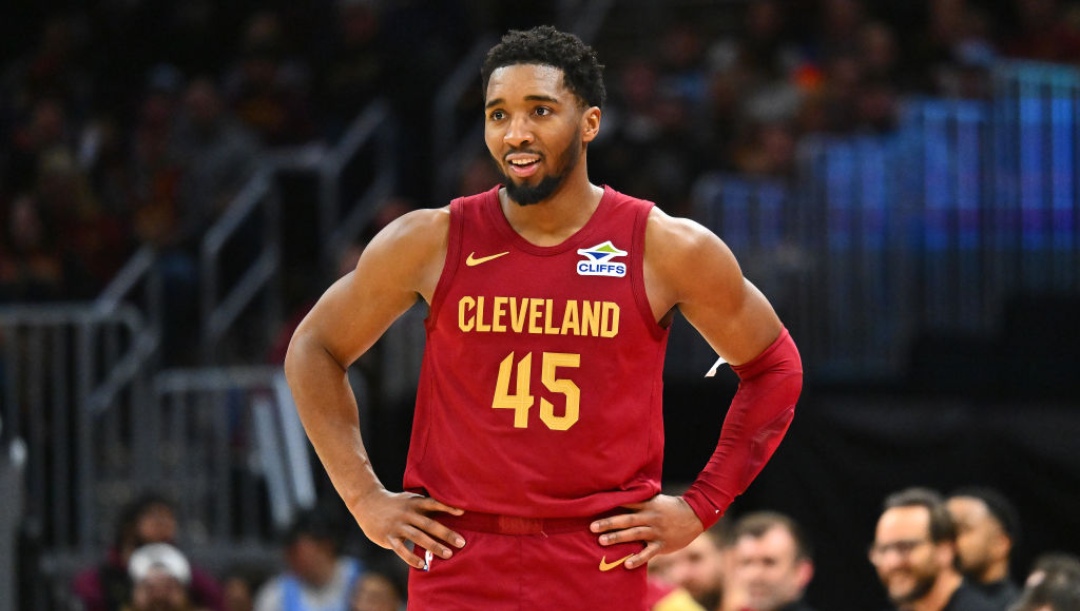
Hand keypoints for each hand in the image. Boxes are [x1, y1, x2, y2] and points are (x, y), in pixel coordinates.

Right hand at [351, 488, 465, 568]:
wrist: (368, 503)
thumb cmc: (396, 504)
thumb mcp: (410, 499)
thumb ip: (426, 506)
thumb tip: (451, 512)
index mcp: (414, 502)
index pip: (433, 503)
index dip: (447, 507)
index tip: (462, 512)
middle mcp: (407, 513)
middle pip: (429, 524)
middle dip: (446, 534)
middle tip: (461, 543)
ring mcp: (397, 525)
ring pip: (417, 537)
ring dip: (433, 546)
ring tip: (447, 554)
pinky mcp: (388, 537)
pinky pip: (401, 549)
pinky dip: (412, 558)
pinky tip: (423, 565)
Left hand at [589, 494, 702, 569]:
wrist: (694, 515)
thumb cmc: (670, 507)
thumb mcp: (655, 500)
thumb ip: (639, 501)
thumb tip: (618, 498)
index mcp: (648, 505)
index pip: (627, 503)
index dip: (611, 505)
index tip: (594, 507)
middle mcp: (650, 517)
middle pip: (627, 520)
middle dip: (609, 523)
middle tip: (592, 527)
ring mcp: (656, 531)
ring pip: (634, 535)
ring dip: (617, 538)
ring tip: (602, 541)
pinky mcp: (662, 544)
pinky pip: (648, 552)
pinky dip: (638, 558)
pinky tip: (626, 564)